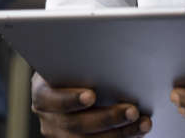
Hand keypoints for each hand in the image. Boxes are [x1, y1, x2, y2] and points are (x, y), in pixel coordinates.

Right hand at [31, 72, 150, 136]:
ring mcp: (61, 135)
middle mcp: (49, 119)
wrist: (66, 84)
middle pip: (76, 124)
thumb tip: (105, 55)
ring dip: (120, 133)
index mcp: (42, 94)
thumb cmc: (70, 67)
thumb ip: (79, 64)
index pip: (52, 99)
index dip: (71, 99)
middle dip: (107, 118)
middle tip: (131, 110)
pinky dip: (122, 137)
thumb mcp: (67, 61)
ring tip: (142, 122)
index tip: (91, 96)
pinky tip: (139, 129)